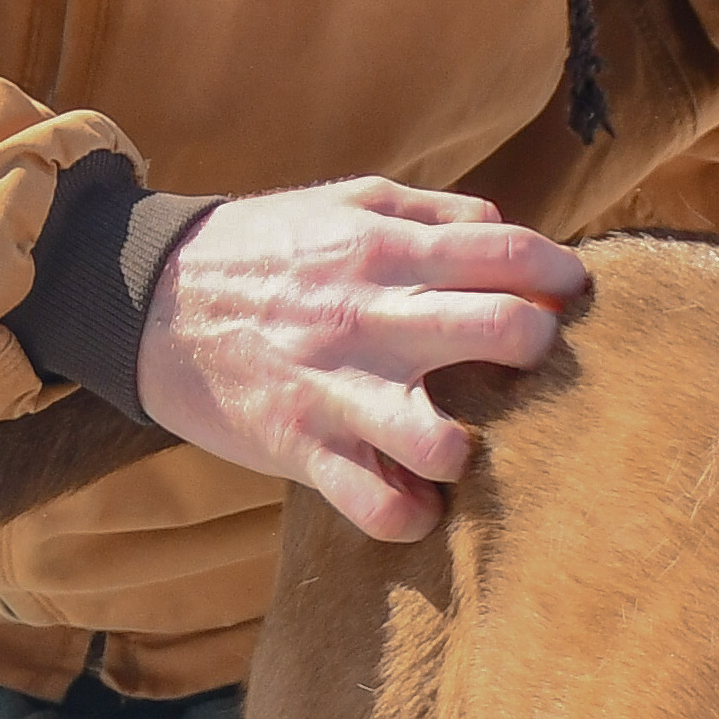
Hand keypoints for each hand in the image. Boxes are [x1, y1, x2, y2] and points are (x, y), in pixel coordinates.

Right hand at [138, 182, 588, 542]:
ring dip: (471, 451)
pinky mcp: (299, 447)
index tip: (572, 298)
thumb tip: (510, 233)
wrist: (146, 299)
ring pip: (441, 442)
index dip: (559, 278)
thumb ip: (434, 212)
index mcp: (384, 246)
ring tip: (462, 445)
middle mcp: (368, 315)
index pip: (509, 254)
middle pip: (501, 331)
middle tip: (532, 365)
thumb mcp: (347, 201)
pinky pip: (374, 506)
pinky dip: (410, 516)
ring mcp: (335, 388)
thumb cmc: (265, 249)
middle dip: (539, 351)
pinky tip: (417, 502)